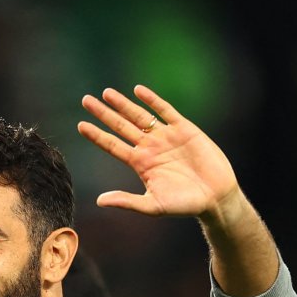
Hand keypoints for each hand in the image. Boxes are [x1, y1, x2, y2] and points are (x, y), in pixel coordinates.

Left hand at [77, 86, 244, 226]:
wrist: (215, 197)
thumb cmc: (185, 205)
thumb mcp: (153, 206)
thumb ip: (127, 201)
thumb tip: (99, 201)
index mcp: (140, 164)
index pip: (113, 145)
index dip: (97, 135)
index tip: (80, 125)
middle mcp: (150, 148)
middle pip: (121, 126)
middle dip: (104, 113)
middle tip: (85, 100)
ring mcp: (166, 137)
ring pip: (140, 116)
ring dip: (123, 104)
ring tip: (106, 93)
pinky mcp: (184, 129)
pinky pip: (166, 111)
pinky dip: (152, 100)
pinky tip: (138, 91)